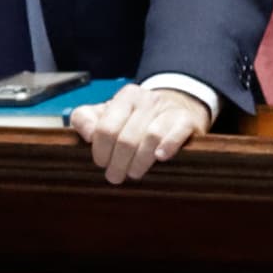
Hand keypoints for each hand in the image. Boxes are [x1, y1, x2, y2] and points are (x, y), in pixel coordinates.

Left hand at [69, 83, 209, 184]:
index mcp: (126, 96)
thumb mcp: (107, 113)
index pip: (105, 128)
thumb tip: (87, 135)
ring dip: (140, 162)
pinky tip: (160, 157)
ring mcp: (169, 108)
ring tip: (134, 173)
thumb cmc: (135, 117)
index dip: (100, 151)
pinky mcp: (187, 120)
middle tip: (115, 176)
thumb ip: (85, 119)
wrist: (176, 107)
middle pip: (126, 138)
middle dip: (118, 163)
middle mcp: (147, 99)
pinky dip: (167, 146)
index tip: (102, 163)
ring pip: (150, 137)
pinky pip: (176, 133)